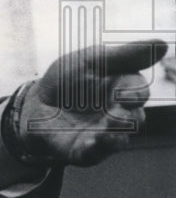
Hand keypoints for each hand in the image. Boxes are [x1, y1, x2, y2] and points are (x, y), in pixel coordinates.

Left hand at [12, 39, 167, 166]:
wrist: (35, 103)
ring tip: (108, 127)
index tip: (126, 93)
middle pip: (134, 118)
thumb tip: (163, 44)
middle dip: (128, 115)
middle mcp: (119, 116)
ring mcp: (104, 135)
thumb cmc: (68, 79)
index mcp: (123, 90)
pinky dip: (94, 148)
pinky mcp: (85, 151)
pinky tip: (90, 141)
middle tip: (119, 110)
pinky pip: (94, 154)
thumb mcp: (91, 60)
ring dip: (115, 133)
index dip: (135, 92)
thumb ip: (125, 55)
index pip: (138, 91)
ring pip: (119, 139)